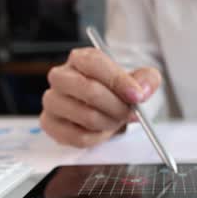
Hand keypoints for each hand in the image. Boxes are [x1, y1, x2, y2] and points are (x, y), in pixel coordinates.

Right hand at [40, 47, 161, 147]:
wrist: (102, 111)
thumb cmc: (115, 93)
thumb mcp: (136, 81)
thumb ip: (146, 79)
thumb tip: (143, 89)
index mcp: (80, 59)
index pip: (95, 63)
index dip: (119, 80)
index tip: (137, 95)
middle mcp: (61, 77)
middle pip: (90, 91)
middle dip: (117, 106)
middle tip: (130, 112)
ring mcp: (52, 100)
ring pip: (87, 116)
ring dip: (110, 123)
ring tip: (116, 120)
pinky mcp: (50, 124)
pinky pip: (79, 136)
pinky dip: (98, 137)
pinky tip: (102, 130)